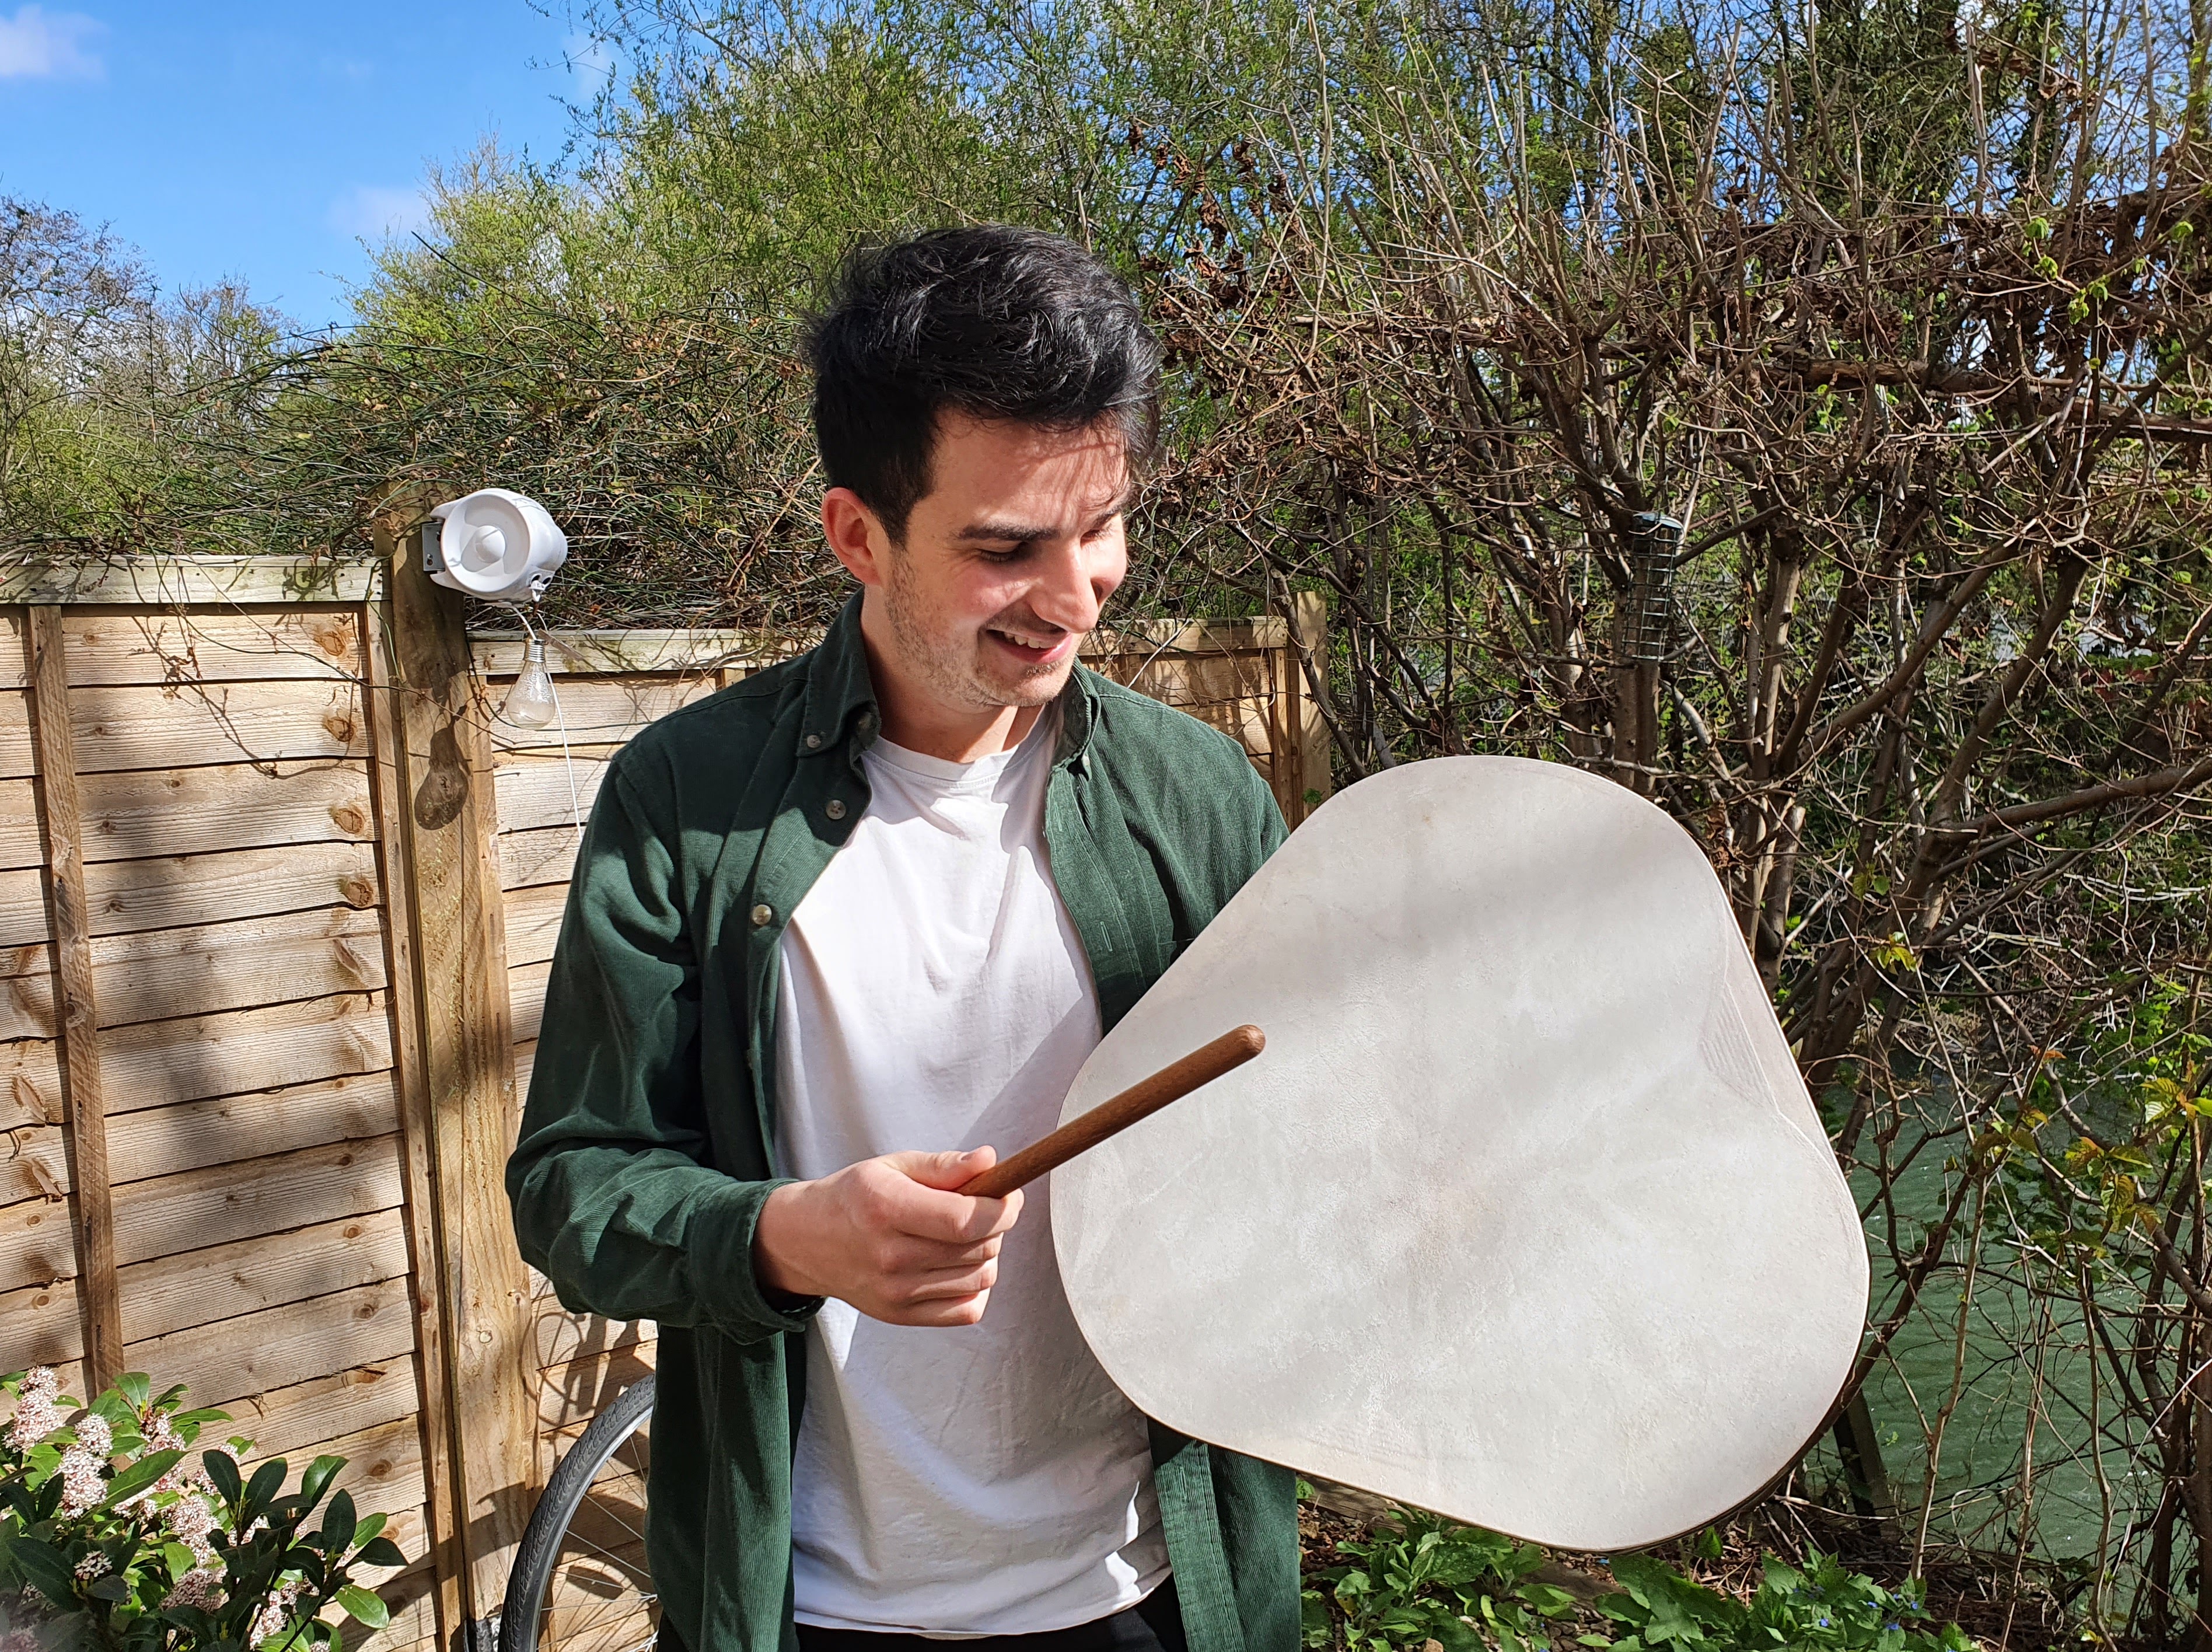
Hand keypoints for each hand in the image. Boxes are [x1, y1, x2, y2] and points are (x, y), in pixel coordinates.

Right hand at [753, 1147, 1022, 1326]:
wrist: (806, 1241)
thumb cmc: (854, 1197)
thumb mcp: (893, 1166)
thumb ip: (944, 1165)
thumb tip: (990, 1161)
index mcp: (887, 1208)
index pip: (966, 1220)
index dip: (1002, 1208)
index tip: (1009, 1196)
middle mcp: (890, 1255)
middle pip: (979, 1248)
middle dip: (996, 1224)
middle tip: (982, 1208)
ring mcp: (895, 1292)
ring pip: (980, 1278)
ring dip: (987, 1254)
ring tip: (965, 1236)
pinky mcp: (900, 1315)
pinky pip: (967, 1309)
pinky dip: (975, 1287)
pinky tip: (958, 1266)